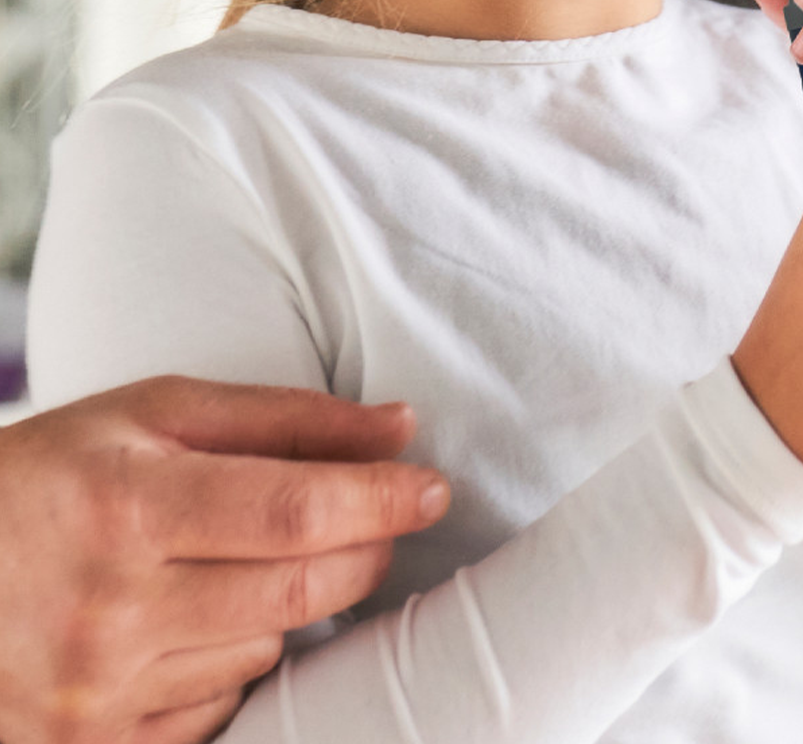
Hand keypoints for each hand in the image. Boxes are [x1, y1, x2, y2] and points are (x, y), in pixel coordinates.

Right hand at [0, 377, 449, 743]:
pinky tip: (191, 623)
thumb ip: (282, 417)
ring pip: (265, 649)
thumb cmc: (46, 477)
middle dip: (366, 550)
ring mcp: (94, 698)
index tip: (432, 487)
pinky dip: (229, 664)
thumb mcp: (150, 414)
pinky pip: (215, 710)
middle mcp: (110, 612)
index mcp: (127, 509)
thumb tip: (400, 427)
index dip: (382, 499)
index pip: (298, 512)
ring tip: (234, 562)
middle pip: (300, 589)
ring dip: (285, 603)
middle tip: (380, 517)